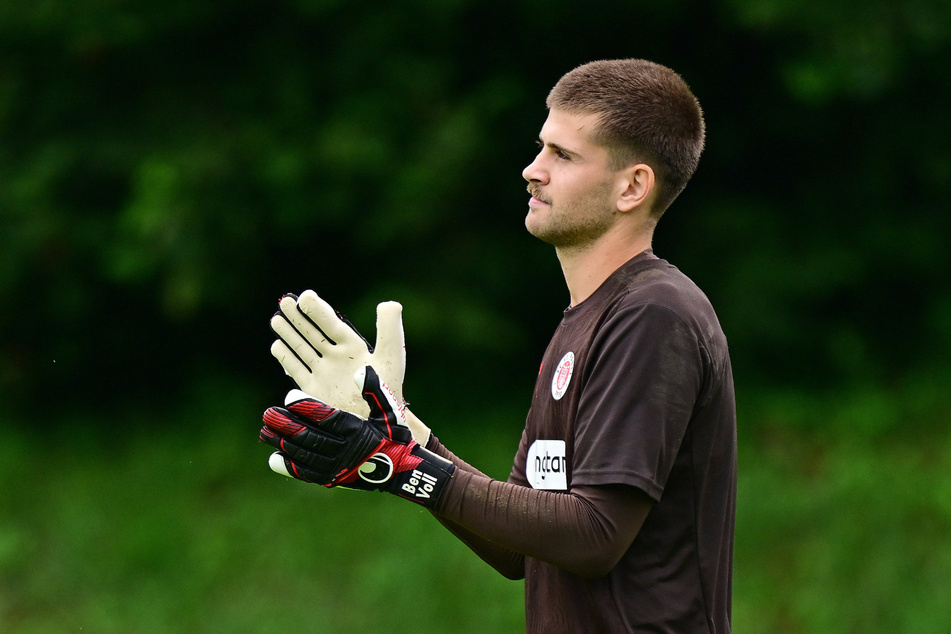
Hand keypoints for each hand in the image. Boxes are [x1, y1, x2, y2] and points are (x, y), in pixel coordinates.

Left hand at [259, 366, 453, 507]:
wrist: (402, 468)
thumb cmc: (394, 432)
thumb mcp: (389, 408)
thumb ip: (374, 389)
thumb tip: (361, 370)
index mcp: (357, 429)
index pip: (326, 416)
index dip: (306, 406)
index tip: (289, 396)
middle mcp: (345, 449)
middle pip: (309, 436)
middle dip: (286, 425)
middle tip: (267, 413)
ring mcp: (338, 466)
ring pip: (305, 454)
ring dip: (282, 443)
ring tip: (264, 432)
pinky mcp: (334, 478)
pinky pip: (308, 473)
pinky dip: (290, 466)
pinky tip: (274, 459)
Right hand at [270, 290, 403, 415]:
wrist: (377, 424)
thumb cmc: (389, 390)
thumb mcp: (392, 356)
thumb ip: (390, 329)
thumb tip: (389, 303)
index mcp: (353, 347)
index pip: (332, 324)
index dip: (318, 310)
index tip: (305, 296)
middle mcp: (336, 358)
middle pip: (313, 333)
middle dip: (298, 317)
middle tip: (285, 301)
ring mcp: (324, 373)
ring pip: (302, 348)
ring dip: (289, 334)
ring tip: (276, 318)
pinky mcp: (314, 391)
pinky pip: (297, 371)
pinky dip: (286, 359)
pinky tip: (276, 346)